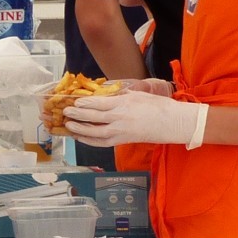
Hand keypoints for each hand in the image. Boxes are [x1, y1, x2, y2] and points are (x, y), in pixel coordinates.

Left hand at [63, 81, 208, 147]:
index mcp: (123, 104)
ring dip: (80, 129)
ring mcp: (120, 132)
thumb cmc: (158, 106)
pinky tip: (81, 137)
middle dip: (77, 115)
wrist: (172, 123)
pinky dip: (89, 140)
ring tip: (68, 125)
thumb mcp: (137, 95)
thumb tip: (104, 95)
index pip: (98, 104)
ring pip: (94, 133)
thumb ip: (119, 96)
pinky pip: (102, 142)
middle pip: (93, 118)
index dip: (83, 103)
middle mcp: (119, 119)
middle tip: (65, 112)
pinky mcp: (122, 141)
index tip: (73, 101)